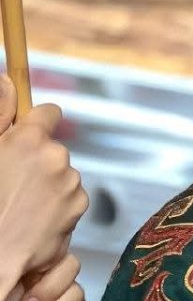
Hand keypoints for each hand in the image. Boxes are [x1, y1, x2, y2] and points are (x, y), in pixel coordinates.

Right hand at [0, 84, 88, 292]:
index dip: (36, 123)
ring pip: (62, 175)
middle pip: (53, 149)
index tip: (26, 135)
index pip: (48, 113)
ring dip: (48, 185)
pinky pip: (69, 198)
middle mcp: (56, 157)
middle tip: (11, 182)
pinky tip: (34, 218)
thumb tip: (6, 81)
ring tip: (20, 204)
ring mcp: (70, 184)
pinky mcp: (78, 208)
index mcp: (30, 139)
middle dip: (38, 161)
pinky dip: (57, 206)